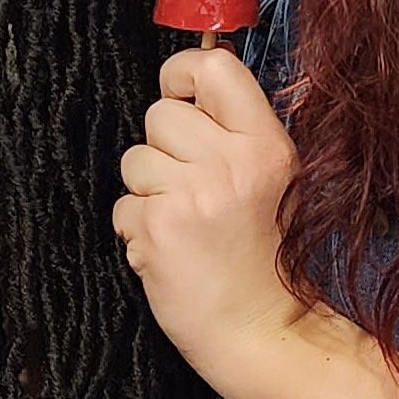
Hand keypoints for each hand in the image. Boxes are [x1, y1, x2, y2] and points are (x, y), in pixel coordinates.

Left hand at [114, 48, 305, 394]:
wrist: (263, 332)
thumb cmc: (265, 260)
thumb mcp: (276, 181)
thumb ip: (237, 134)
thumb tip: (192, 82)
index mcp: (267, 145)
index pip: (214, 66)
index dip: (183, 73)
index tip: (181, 95)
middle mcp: (232, 164)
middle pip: (160, 113)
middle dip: (164, 149)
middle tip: (192, 191)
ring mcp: (192, 196)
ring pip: (134, 159)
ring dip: (148, 193)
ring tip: (184, 224)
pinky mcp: (158, 229)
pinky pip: (122, 206)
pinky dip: (138, 230)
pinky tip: (171, 250)